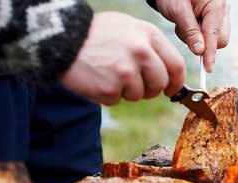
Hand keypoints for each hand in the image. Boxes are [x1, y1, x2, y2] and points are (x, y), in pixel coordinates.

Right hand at [61, 12, 185, 104]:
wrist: (60, 39)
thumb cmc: (97, 34)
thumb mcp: (129, 28)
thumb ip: (151, 48)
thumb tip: (170, 73)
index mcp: (148, 35)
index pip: (176, 65)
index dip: (177, 82)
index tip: (171, 88)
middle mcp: (141, 52)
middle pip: (160, 84)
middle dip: (150, 89)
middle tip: (133, 82)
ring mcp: (126, 71)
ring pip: (139, 95)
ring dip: (126, 90)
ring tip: (108, 72)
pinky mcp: (110, 88)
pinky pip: (117, 100)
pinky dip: (107, 94)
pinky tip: (97, 78)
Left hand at [155, 0, 229, 72]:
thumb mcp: (177, 11)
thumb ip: (190, 32)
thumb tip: (200, 52)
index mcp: (216, 5)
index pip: (215, 36)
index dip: (210, 54)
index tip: (208, 68)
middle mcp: (223, 10)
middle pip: (220, 40)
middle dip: (203, 43)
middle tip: (184, 31)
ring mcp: (221, 15)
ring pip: (216, 40)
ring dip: (199, 39)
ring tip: (184, 24)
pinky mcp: (216, 20)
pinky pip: (211, 36)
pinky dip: (198, 35)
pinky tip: (189, 24)